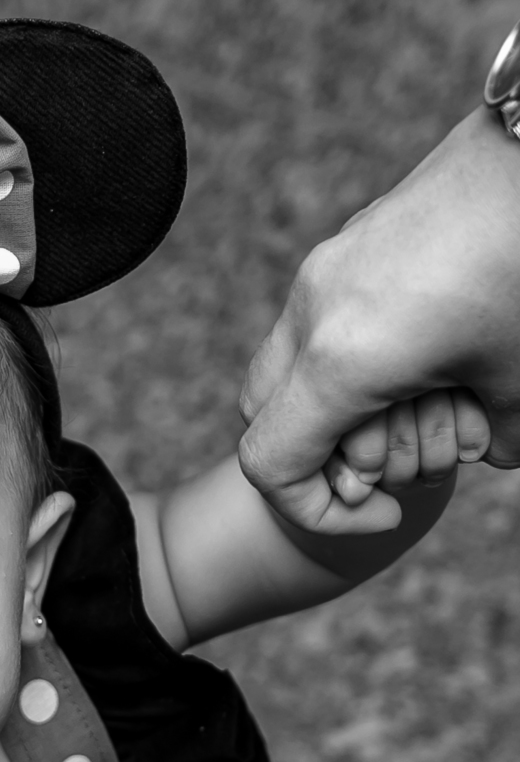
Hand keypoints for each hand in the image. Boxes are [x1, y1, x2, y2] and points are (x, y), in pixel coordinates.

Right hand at [239, 105, 519, 532]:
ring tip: (423, 403)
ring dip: (338, 409)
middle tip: (405, 460)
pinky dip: (353, 363)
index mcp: (343, 359)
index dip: (316, 512)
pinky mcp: (346, 248)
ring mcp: (322, 273)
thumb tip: (484, 452)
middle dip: (326, 460)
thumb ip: (498, 441)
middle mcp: (313, 314)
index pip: (273, 464)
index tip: (384, 513)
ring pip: (285, 372)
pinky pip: (318, 327)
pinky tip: (428, 354)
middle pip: (264, 420)